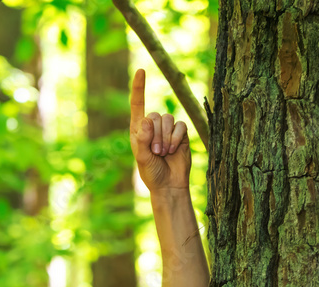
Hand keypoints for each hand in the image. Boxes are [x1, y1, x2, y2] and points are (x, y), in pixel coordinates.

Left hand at [130, 68, 190, 192]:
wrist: (169, 184)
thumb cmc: (151, 173)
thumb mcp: (142, 158)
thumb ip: (143, 140)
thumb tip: (147, 119)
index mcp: (138, 129)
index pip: (137, 104)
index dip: (139, 87)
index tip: (141, 70)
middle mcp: (152, 126)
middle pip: (155, 115)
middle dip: (156, 135)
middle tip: (156, 152)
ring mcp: (167, 129)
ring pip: (169, 119)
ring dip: (166, 138)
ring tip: (163, 153)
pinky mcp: (181, 133)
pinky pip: (180, 126)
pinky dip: (176, 138)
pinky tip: (173, 150)